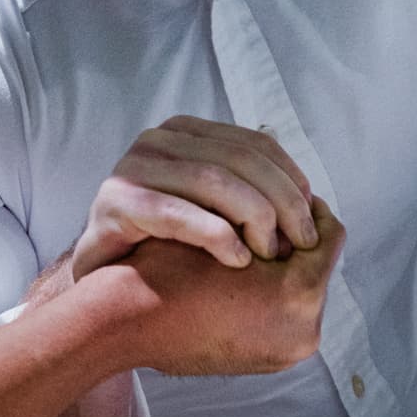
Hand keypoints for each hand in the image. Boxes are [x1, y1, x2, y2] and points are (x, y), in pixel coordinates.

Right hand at [74, 116, 316, 274]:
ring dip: (253, 218)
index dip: (291, 179)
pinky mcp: (115, 203)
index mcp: (183, 133)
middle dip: (280, 202)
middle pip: (238, 160)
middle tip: (300, 244)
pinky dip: (216, 236)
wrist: (105, 283)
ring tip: (269, 256)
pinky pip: (178, 213)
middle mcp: (155, 141)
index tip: (311, 221)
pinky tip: (236, 261)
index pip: (254, 143)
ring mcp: (131, 168)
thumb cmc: (168, 249)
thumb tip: (308, 194)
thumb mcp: (215, 212)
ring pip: (212, 181)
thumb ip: (249, 192)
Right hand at [96, 196, 344, 376]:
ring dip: (287, 262)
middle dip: (296, 234)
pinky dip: (274, 289)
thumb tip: (299, 200)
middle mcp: (304, 328)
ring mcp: (291, 349)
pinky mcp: (274, 359)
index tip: (285, 189)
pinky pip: (291, 313)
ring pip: (309, 286)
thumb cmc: (166, 265)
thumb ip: (263, 210)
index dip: (304, 204)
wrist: (125, 322)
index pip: (330, 233)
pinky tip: (248, 271)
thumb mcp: (219, 221)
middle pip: (323, 262)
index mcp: (297, 294)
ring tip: (258, 241)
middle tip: (275, 213)